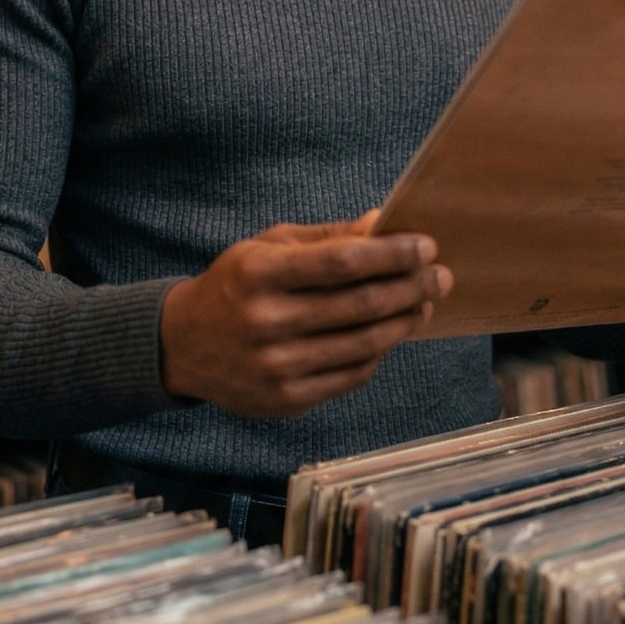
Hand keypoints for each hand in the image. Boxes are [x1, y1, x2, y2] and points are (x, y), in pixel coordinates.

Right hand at [159, 215, 452, 418]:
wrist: (184, 345)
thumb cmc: (236, 285)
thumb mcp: (268, 247)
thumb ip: (327, 238)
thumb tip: (383, 224)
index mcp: (260, 273)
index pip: (342, 262)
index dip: (392, 254)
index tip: (426, 247)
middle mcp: (266, 321)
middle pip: (361, 304)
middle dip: (411, 287)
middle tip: (440, 277)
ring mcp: (276, 366)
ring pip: (364, 344)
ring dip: (404, 322)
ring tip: (423, 304)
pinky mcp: (286, 399)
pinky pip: (350, 376)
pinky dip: (377, 354)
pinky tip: (389, 335)